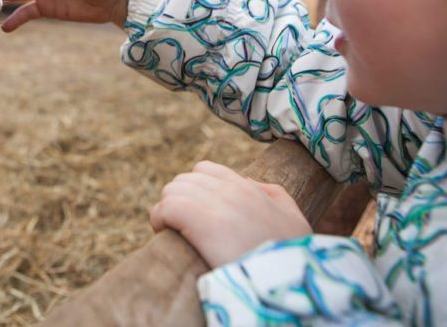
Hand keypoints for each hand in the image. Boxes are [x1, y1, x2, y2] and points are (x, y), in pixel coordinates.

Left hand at [149, 161, 311, 267]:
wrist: (291, 282)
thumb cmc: (293, 258)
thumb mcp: (293, 220)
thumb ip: (274, 195)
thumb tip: (248, 182)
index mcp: (247, 188)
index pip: (205, 170)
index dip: (194, 189)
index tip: (193, 211)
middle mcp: (231, 190)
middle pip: (184, 180)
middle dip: (177, 200)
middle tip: (179, 224)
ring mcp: (216, 204)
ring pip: (172, 191)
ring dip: (166, 209)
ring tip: (169, 229)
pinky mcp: (201, 223)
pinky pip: (166, 208)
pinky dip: (159, 218)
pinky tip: (162, 231)